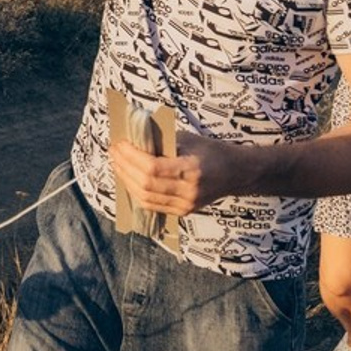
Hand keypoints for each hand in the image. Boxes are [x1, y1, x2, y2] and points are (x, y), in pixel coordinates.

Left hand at [109, 132, 242, 216]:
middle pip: (145, 184)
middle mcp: (188, 192)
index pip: (152, 167)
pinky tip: (128, 179)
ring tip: (117, 164)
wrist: (236, 173)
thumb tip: (131, 139)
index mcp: (191, 170)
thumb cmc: (211, 150)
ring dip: (126, 180)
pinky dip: (136, 192)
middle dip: (124, 167)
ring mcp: (186, 205)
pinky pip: (153, 205)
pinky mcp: (183, 212)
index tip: (119, 143)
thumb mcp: (187, 139)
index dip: (131, 156)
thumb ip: (161, 141)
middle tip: (113, 152)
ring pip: (146, 198)